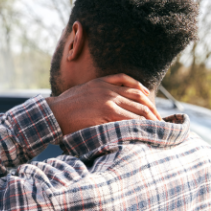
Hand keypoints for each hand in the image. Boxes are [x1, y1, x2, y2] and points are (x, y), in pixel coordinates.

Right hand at [46, 74, 162, 135]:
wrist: (53, 114)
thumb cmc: (63, 107)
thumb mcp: (80, 92)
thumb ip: (95, 92)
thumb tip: (105, 103)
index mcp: (101, 82)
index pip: (131, 84)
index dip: (144, 95)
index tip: (150, 105)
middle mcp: (108, 89)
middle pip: (139, 96)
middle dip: (151, 109)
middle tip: (159, 120)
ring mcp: (108, 100)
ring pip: (137, 108)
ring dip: (149, 118)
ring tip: (157, 127)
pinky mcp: (106, 112)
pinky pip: (129, 117)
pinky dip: (139, 123)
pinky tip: (144, 129)